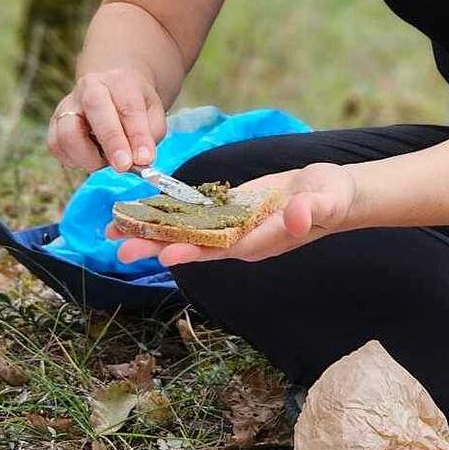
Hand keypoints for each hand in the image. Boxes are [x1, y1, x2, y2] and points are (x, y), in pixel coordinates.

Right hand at [46, 67, 166, 173]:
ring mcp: (68, 104)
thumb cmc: (134, 105)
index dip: (137, 135)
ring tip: (106, 160)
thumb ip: (151, 134)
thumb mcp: (153, 112)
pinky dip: (75, 160)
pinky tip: (91, 156)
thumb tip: (140, 159)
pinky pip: (57, 147)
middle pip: (96, 111)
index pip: (129, 106)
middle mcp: (89, 87)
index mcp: (119, 80)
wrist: (112, 92)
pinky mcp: (54, 123)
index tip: (145, 158)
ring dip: (89, 157)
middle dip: (111, 142)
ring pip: (69, 134)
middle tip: (124, 166)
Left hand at [106, 162, 359, 267]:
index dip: (194, 251)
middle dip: (157, 246)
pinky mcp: (230, 209)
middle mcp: (240, 239)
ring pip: (188, 231)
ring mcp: (233, 225)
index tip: (166, 255)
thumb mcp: (327, 202)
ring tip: (115, 232)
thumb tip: (297, 217)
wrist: (332, 193)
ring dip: (153, 231)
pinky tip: (143, 209)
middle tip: (119, 250)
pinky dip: (169, 212)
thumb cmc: (333, 199)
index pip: (222, 249)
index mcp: (261, 241)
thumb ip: (311, 211)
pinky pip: (195, 213)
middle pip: (194, 245)